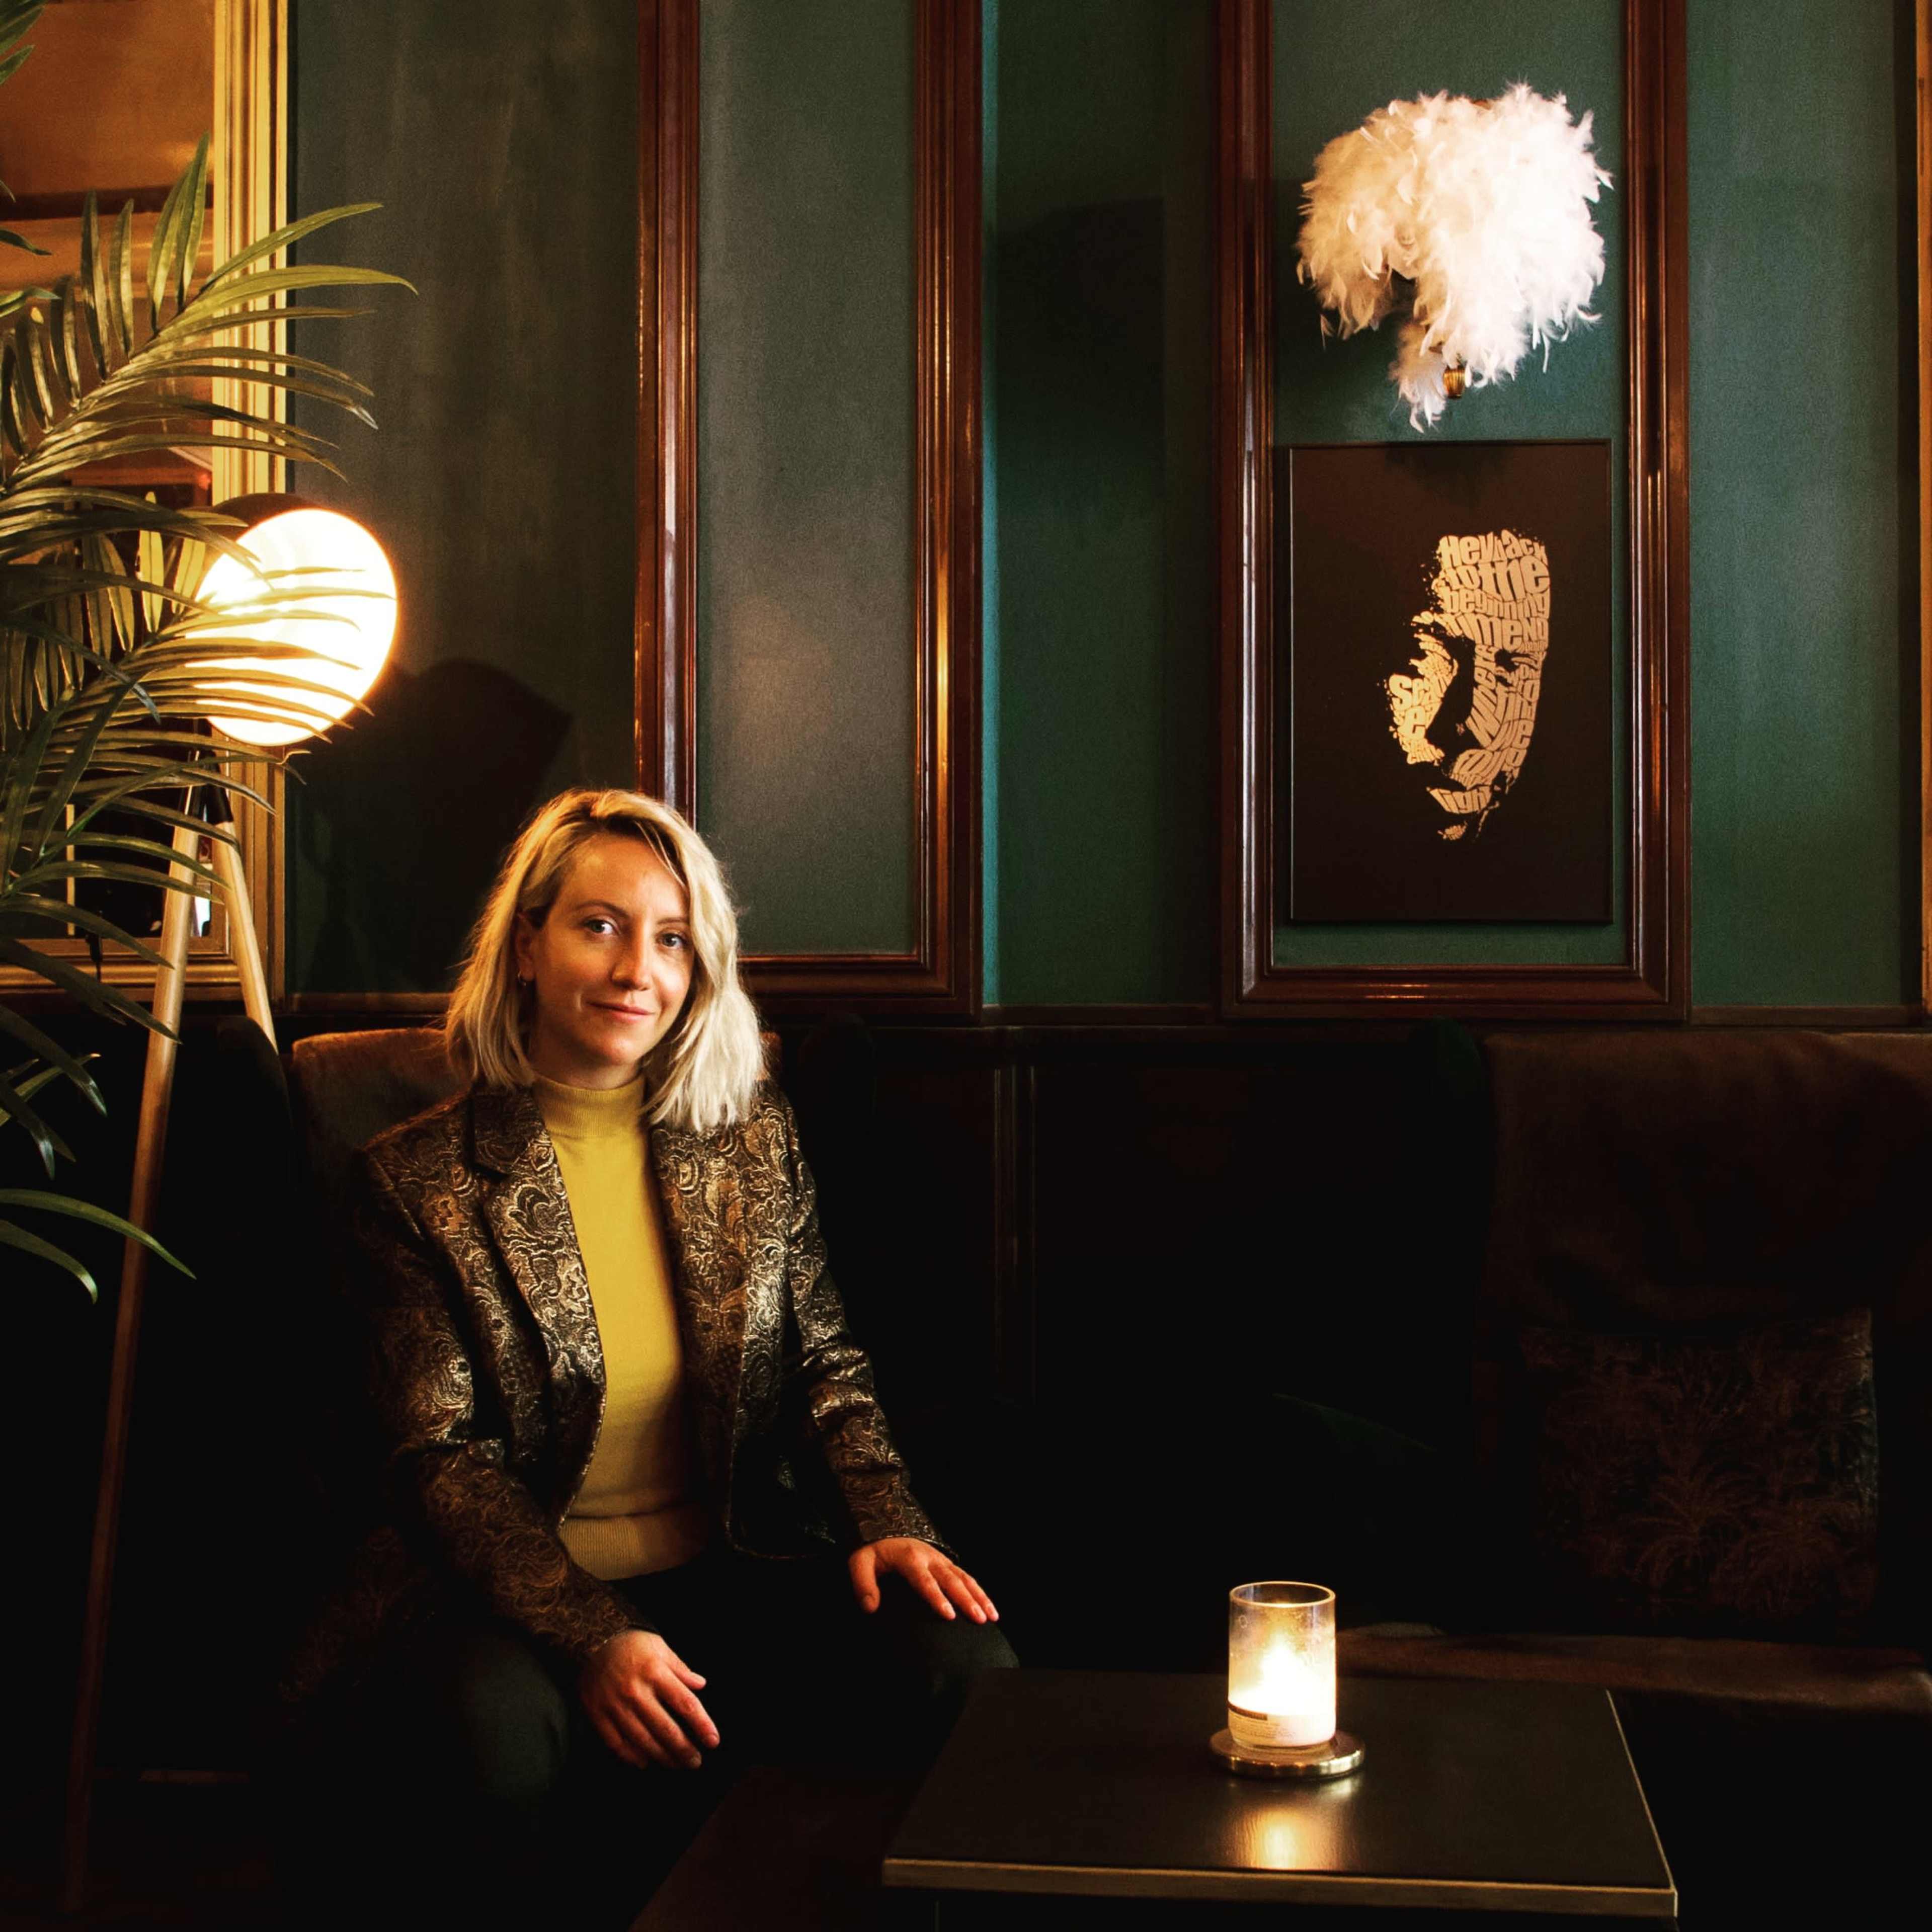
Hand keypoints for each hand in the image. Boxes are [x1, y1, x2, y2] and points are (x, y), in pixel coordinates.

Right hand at [579, 1628, 718, 1770]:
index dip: (702, 1725)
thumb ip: (681, 1668)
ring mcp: (615, 1705)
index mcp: (656, 1672)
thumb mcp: (660, 1647)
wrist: (590, 1640)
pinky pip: (616, 1743)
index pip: (686, 1704)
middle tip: (695, 1762)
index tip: (713, 1741)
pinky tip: (645, 1762)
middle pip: (666, 1729)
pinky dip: (632, 1756)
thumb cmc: (631, 1644)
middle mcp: (636, 1691)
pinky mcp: (597, 1715)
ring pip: (643, 1741)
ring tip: (676, 1764)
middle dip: (684, 1749)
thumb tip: (701, 1685)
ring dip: (662, 1757)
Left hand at [849, 1538, 998, 1623]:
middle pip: (951, 1580)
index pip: (925, 1581)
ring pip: (965, 1578)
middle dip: (967, 1600)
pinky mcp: (946, 1563)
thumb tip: (870, 1608)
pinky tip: (989, 1608)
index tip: (949, 1616)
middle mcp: (930, 1558)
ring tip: (991, 1616)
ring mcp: (941, 1559)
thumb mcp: (859, 1561)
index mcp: (909, 1558)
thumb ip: (863, 1583)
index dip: (937, 1598)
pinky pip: (967, 1577)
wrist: (885, 1526)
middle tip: (979, 1619)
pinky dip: (980, 1592)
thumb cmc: (873, 1550)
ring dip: (979, 1596)